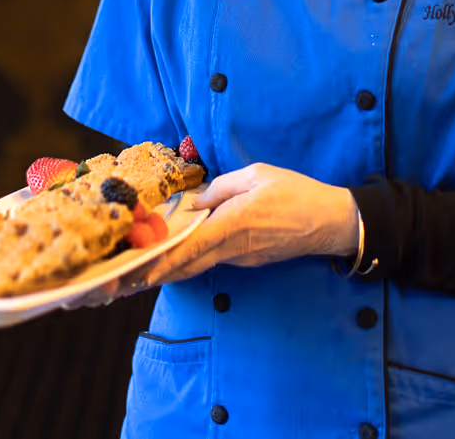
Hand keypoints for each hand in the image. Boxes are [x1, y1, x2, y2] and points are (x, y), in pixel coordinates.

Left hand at [137, 163, 358, 288]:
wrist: (330, 221)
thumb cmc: (296, 193)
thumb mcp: (258, 174)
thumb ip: (222, 186)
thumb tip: (196, 200)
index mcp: (233, 223)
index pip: (188, 247)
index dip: (159, 260)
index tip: (134, 271)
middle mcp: (233, 248)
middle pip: (187, 265)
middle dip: (155, 273)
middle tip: (124, 280)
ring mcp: (242, 258)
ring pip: (199, 264)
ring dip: (170, 268)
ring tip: (140, 270)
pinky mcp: (249, 259)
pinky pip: (214, 259)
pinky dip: (192, 260)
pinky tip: (177, 254)